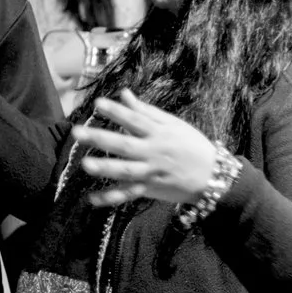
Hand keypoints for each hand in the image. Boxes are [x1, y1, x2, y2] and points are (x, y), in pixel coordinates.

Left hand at [69, 90, 219, 207]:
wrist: (214, 176)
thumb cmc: (192, 145)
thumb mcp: (173, 124)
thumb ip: (146, 111)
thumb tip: (124, 94)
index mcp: (159, 133)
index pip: (135, 120)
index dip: (117, 112)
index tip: (98, 103)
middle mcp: (153, 152)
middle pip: (125, 145)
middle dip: (101, 139)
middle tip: (77, 133)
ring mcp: (151, 173)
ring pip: (126, 171)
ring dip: (105, 168)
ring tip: (85, 164)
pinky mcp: (149, 189)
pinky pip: (128, 195)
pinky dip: (110, 198)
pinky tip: (92, 199)